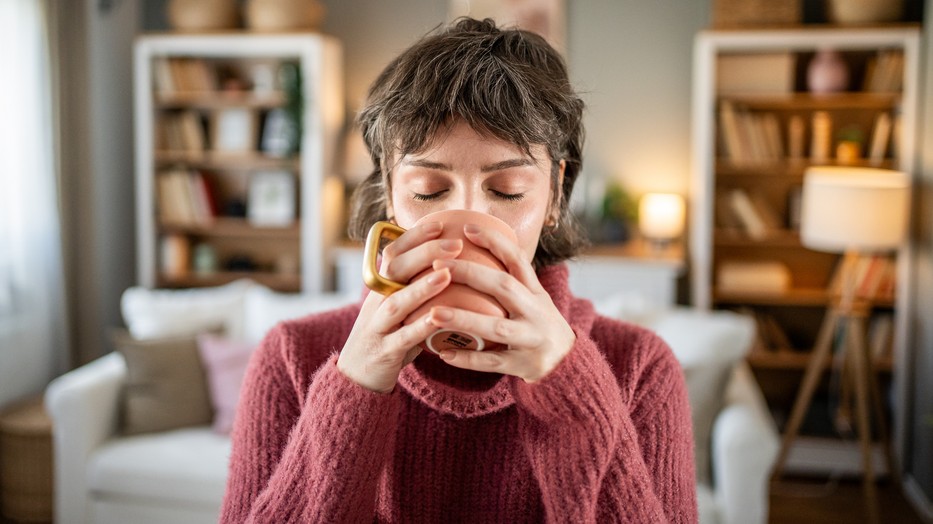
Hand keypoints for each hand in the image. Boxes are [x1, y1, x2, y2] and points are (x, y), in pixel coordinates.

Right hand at [336, 221, 462, 392]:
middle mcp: (376, 301)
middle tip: (455, 243)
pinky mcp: (384, 351)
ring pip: (397, 303)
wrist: (358, 375)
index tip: (441, 223)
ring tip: (447, 274)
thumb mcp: (399, 305)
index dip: (415, 237)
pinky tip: (439, 319)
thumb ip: (417, 285)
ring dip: (421, 288)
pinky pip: (403, 338)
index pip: (393, 252)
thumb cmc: (390, 334)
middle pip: (395, 270)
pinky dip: (420, 328)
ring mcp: (378, 326)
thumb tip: (452, 259)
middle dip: (425, 254)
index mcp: (381, 286)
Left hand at [426, 224, 575, 382]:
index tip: (467, 229)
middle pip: (504, 286)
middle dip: (470, 273)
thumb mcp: (532, 298)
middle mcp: (535, 311)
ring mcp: (530, 338)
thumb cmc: (537, 324)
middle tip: (438, 265)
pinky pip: (492, 362)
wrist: (566, 364)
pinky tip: (444, 353)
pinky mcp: (523, 364)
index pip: (517, 259)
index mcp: (535, 291)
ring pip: (496, 327)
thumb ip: (508, 279)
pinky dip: (468, 359)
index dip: (494, 242)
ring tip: (433, 314)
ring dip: (464, 319)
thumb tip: (470, 250)